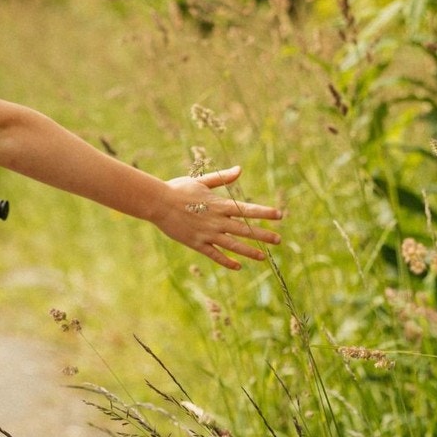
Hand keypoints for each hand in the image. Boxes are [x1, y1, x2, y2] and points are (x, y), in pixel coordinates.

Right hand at [156, 165, 282, 269]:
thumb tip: (239, 169)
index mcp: (219, 204)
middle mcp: (216, 221)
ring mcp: (207, 234)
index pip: (246, 209)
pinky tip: (238, 267)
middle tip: (278, 240)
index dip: (264, 212)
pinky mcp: (197, 244)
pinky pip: (215, 255)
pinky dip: (227, 261)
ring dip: (249, 251)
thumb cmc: (178, 189)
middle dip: (262, 235)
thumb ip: (222, 178)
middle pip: (244, 229)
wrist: (157, 202)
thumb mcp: (202, 182)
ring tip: (263, 257)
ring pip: (233, 245)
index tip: (279, 215)